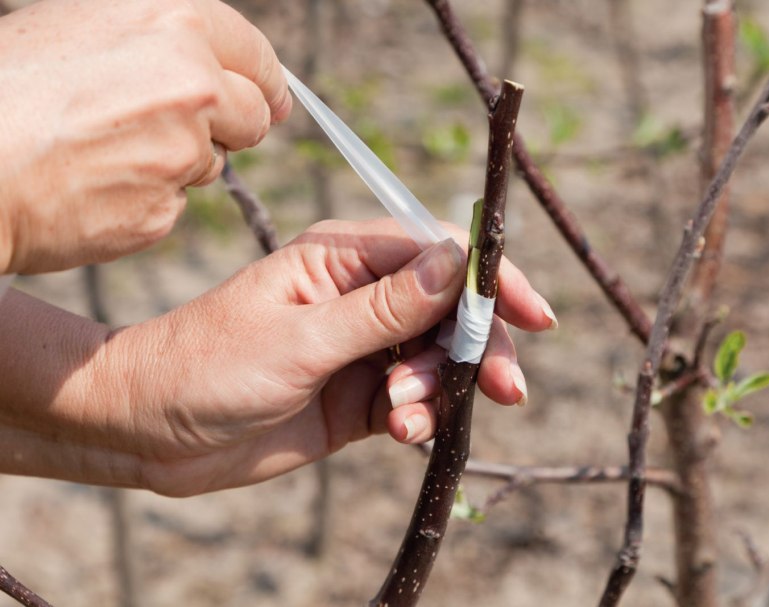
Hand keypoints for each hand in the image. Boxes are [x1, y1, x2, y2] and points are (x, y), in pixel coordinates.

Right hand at [0, 0, 290, 273]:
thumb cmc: (7, 83)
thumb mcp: (81, 24)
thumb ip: (159, 39)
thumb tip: (208, 59)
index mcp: (176, 23)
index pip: (258, 59)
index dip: (266, 83)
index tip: (270, 100)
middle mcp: (193, 85)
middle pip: (252, 116)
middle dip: (228, 125)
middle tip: (178, 128)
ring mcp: (181, 152)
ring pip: (211, 164)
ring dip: (177, 162)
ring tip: (105, 148)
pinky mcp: (160, 210)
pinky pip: (172, 206)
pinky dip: (145, 200)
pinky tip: (94, 183)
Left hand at [0, 220, 554, 495]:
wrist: (153, 430)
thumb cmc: (210, 366)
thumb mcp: (303, 337)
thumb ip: (385, 307)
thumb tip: (458, 264)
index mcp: (344, 257)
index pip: (439, 253)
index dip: (492, 280)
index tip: (534, 316)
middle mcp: (362, 296)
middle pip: (452, 309)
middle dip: (480, 346)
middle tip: (504, 388)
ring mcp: (364, 347)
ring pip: (440, 358)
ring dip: (441, 388)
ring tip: (402, 416)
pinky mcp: (361, 395)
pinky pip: (417, 401)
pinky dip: (421, 418)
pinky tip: (398, 433)